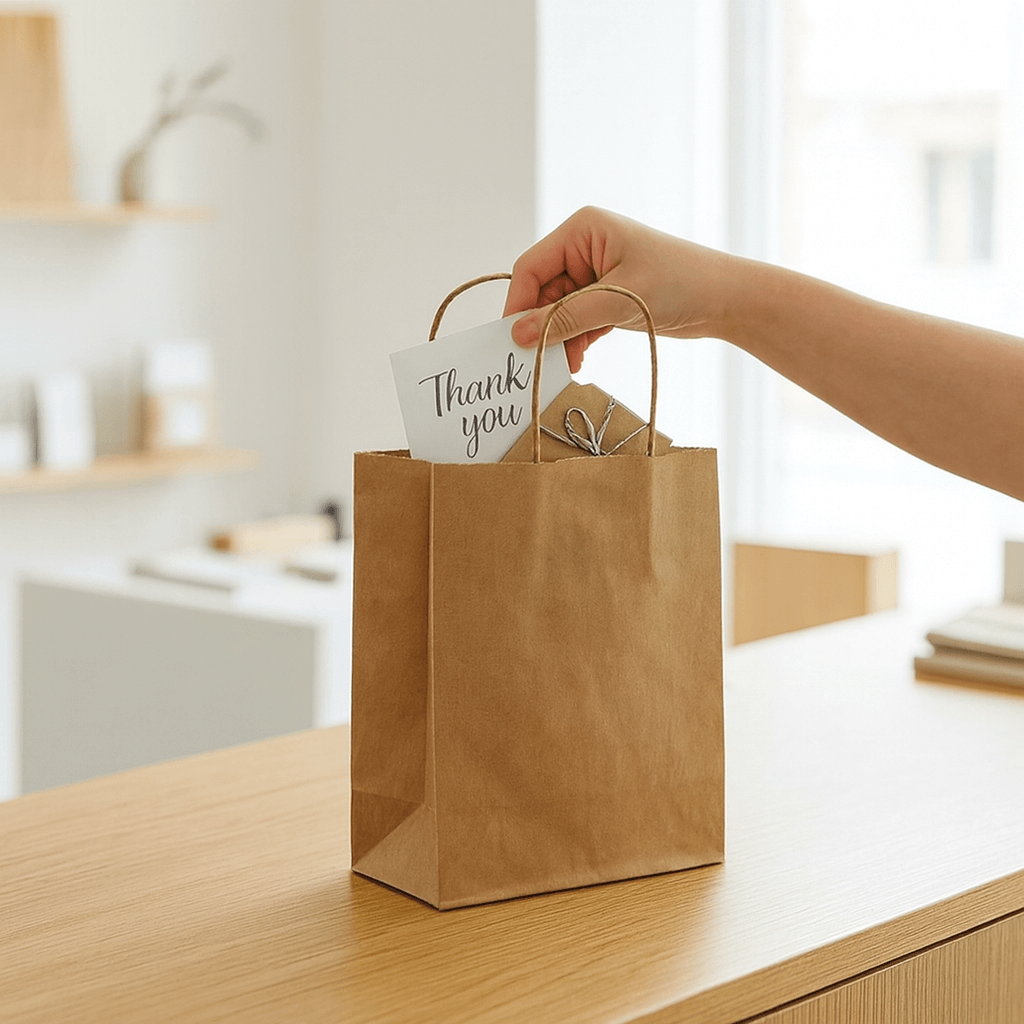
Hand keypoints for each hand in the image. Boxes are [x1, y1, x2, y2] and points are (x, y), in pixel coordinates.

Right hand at [502, 206, 735, 371]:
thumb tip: (519, 335)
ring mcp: (596, 274)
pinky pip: (577, 321)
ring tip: (565, 366)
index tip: (512, 340)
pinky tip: (579, 361)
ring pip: (558, 311)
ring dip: (559, 339)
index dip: (518, 304)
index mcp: (583, 230)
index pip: (531, 267)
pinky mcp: (607, 298)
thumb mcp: (617, 301)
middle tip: (537, 362)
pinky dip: (576, 341)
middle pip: (542, 292)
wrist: (727, 300)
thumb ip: (566, 318)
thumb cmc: (680, 283)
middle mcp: (585, 248)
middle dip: (541, 327)